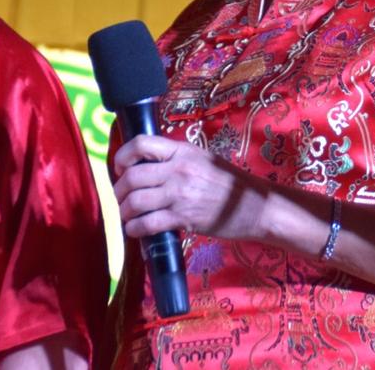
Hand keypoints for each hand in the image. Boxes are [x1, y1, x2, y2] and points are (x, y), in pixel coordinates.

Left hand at [112, 135, 265, 239]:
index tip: (120, 169)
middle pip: (132, 177)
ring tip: (128, 215)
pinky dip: (135, 229)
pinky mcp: (183, 218)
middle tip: (121, 198)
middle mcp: (179, 170)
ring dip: (125, 211)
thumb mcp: (204, 160)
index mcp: (183, 151)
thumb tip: (146, 166)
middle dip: (119, 191)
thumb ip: (176, 159)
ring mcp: (181, 194)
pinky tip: (136, 230)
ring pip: (135, 201)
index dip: (122, 157)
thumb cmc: (230, 183)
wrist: (256, 206)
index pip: (141, 144)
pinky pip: (147, 224)